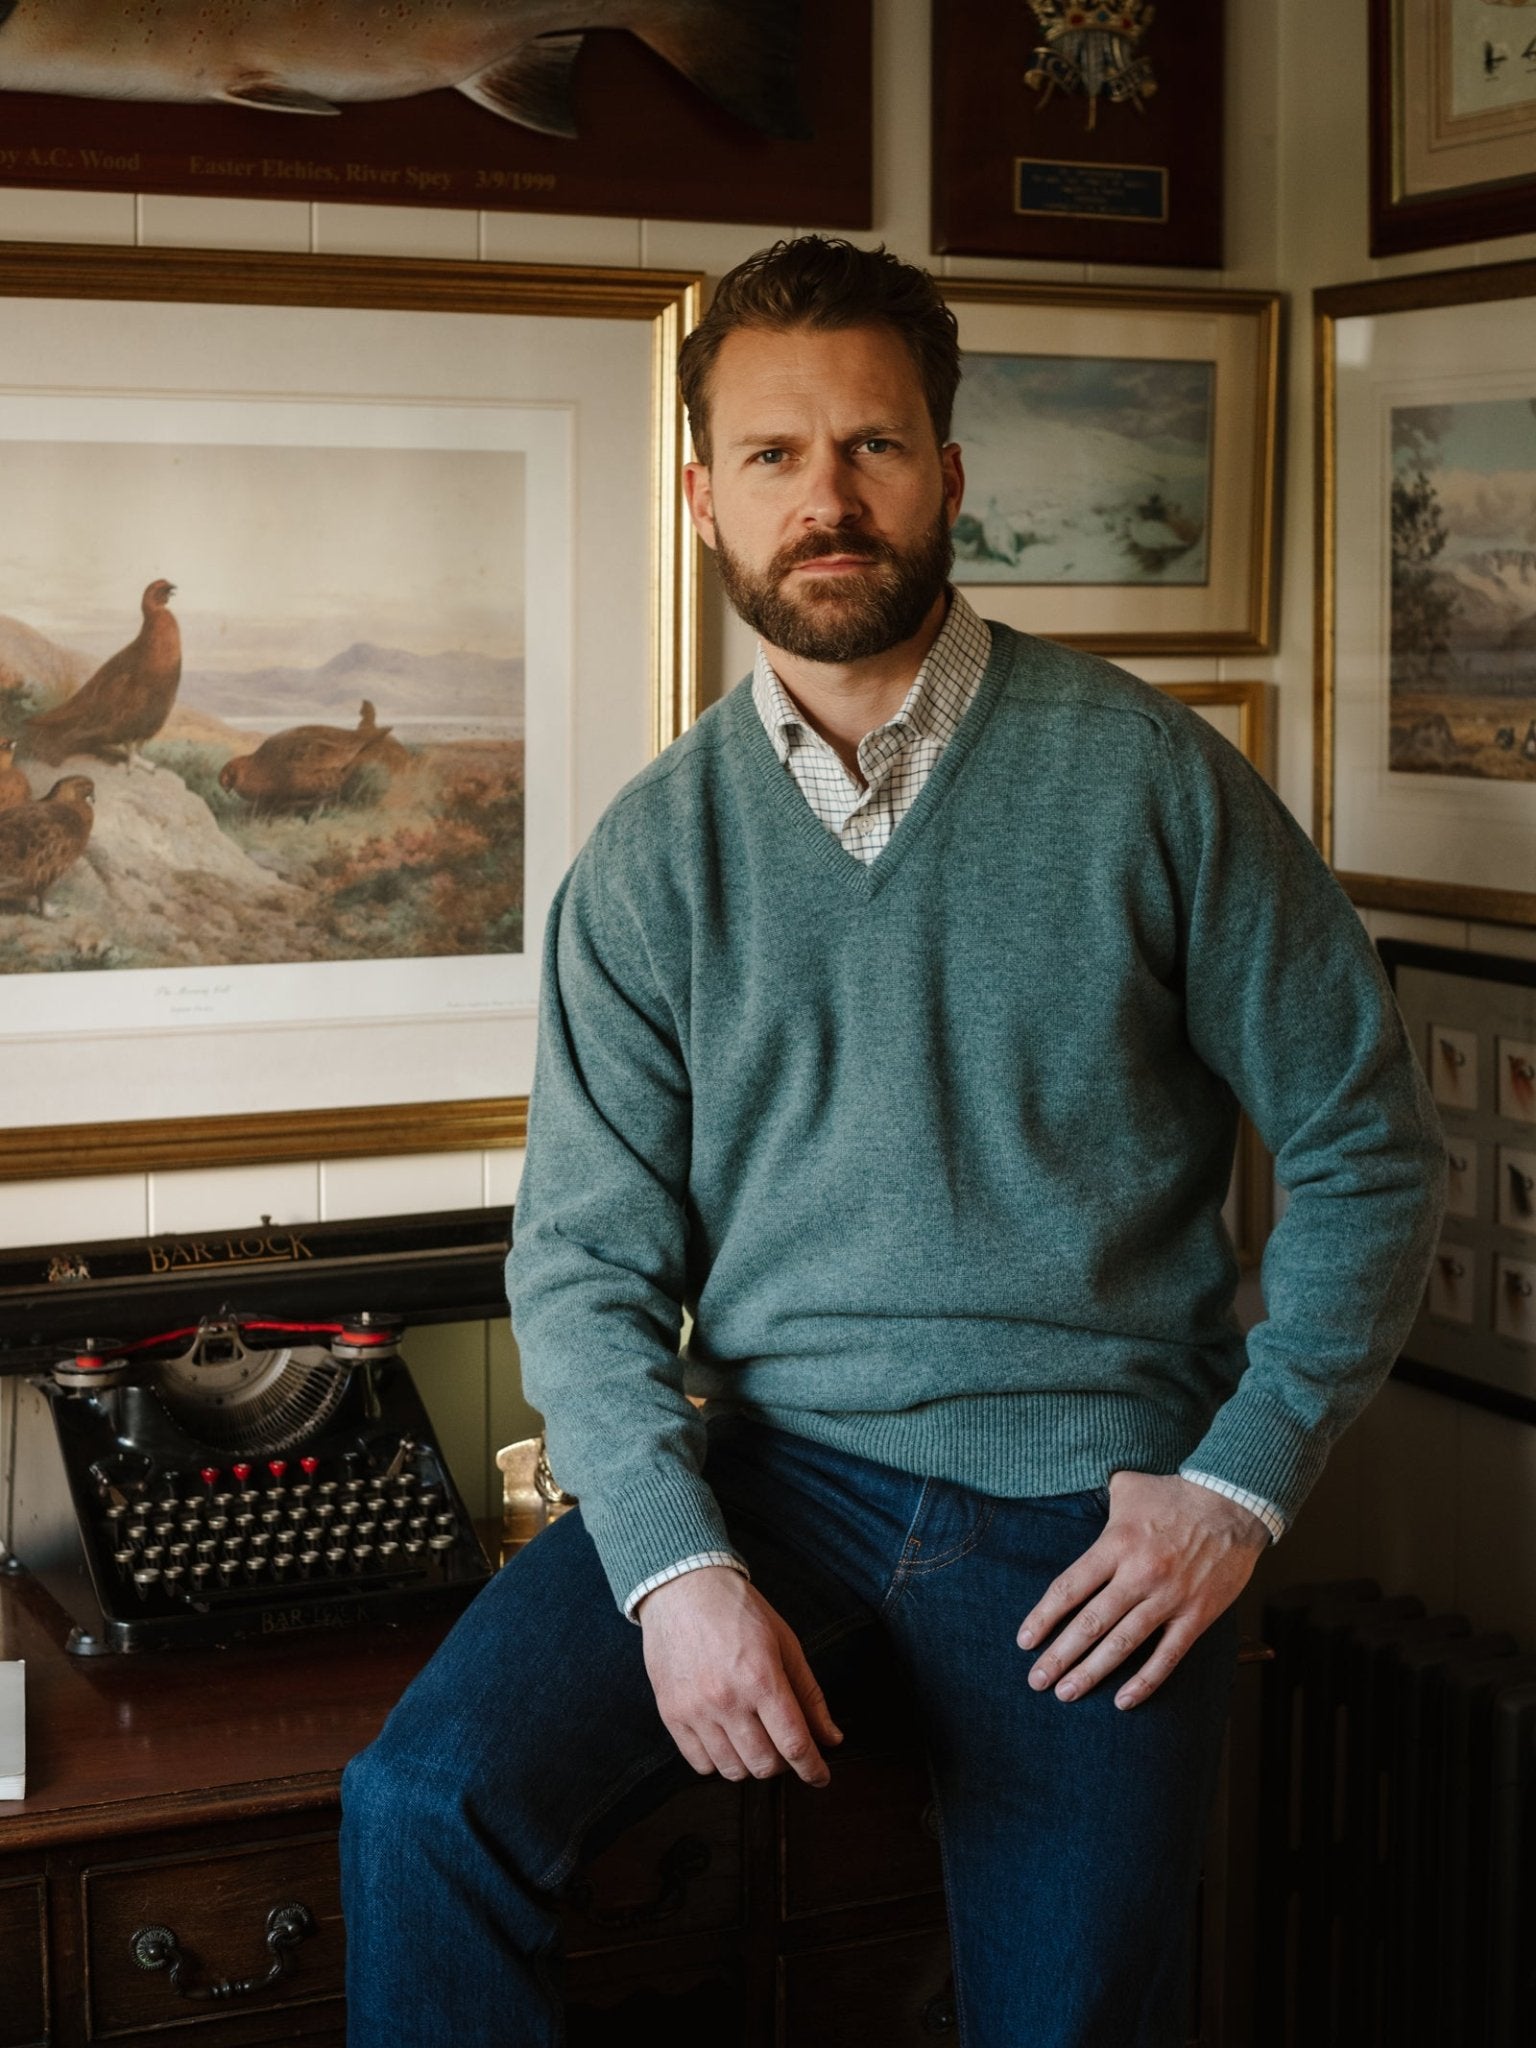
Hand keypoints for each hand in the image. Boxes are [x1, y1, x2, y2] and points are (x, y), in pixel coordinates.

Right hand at [637, 1565, 842, 1785]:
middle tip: (784, 1746)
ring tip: (754, 1740)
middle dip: (783, 1764)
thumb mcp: (785, 1643)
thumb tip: (831, 1738)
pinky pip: (699, 1763)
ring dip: (751, 1764)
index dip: (813, 1769)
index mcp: (761, 1677)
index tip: (820, 1777)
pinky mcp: (671, 1714)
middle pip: (764, 1764)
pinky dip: (718, 1761)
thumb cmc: (737, 1611)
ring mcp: (695, 1710)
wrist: (682, 1589)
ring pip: (732, 1770)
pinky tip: (726, 1739)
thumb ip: (809, 1694)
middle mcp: (727, 1699)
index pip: (794, 1744)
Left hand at [1016, 1473, 1267, 1711]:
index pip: (1070, 1588)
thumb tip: (1073, 1500)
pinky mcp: (1196, 1616)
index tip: (1025, 1641)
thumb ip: (1098, 1503)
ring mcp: (1168, 1598)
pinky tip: (1123, 1701)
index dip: (1044, 1617)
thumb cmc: (1174, 1493)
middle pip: (1090, 1624)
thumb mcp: (1127, 1487)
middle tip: (1037, 1680)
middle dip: (1059, 1656)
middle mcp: (1138, 1575)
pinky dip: (1145, 1682)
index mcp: (1115, 1545)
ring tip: (1066, 1693)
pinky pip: (1167, 1656)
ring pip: (1122, 1645)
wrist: (1232, 1502)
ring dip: (1091, 1672)